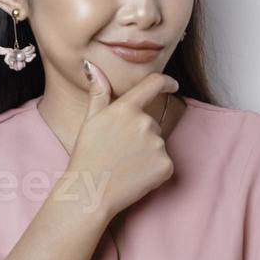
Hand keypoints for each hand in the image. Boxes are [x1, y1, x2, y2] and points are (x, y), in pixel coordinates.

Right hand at [67, 65, 178, 222]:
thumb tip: (92, 67)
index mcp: (126, 108)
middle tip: (119, 150)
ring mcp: (158, 145)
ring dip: (146, 152)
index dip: (166, 82)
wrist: (91, 192)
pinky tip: (134, 176)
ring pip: (156, 143)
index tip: (172, 84)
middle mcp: (145, 123)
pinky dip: (153, 169)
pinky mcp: (166, 166)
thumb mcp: (89, 120)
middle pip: (151, 122)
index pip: (153, 84)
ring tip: (124, 164)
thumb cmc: (87, 156)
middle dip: (140, 133)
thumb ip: (98, 92)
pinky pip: (163, 163)